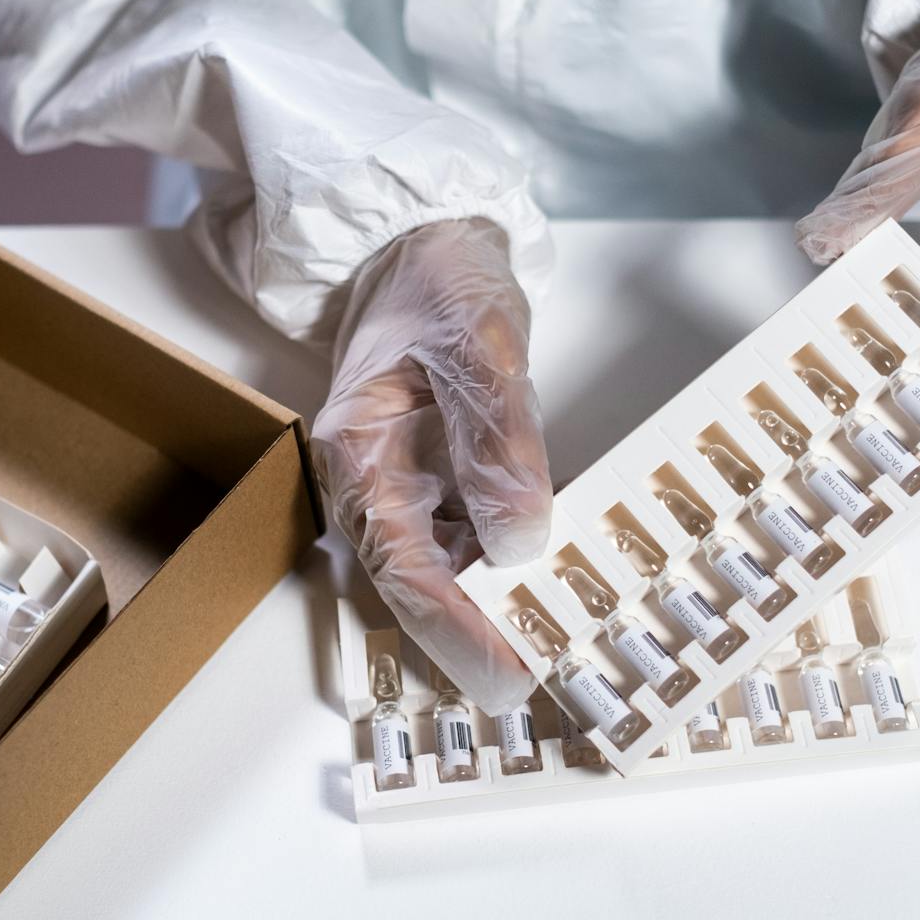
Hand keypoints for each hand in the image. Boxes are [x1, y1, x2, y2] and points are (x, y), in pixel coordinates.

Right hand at [311, 218, 551, 712]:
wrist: (425, 235)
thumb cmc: (439, 277)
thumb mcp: (478, 342)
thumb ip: (496, 439)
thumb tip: (519, 537)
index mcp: (361, 455)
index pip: (403, 569)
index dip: (454, 631)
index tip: (505, 675)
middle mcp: (375, 482)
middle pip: (418, 586)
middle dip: (474, 640)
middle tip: (539, 684)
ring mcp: (407, 481)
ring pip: (445, 568)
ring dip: (495, 610)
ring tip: (558, 644)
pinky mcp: (439, 474)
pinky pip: (470, 535)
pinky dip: (510, 564)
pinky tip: (557, 580)